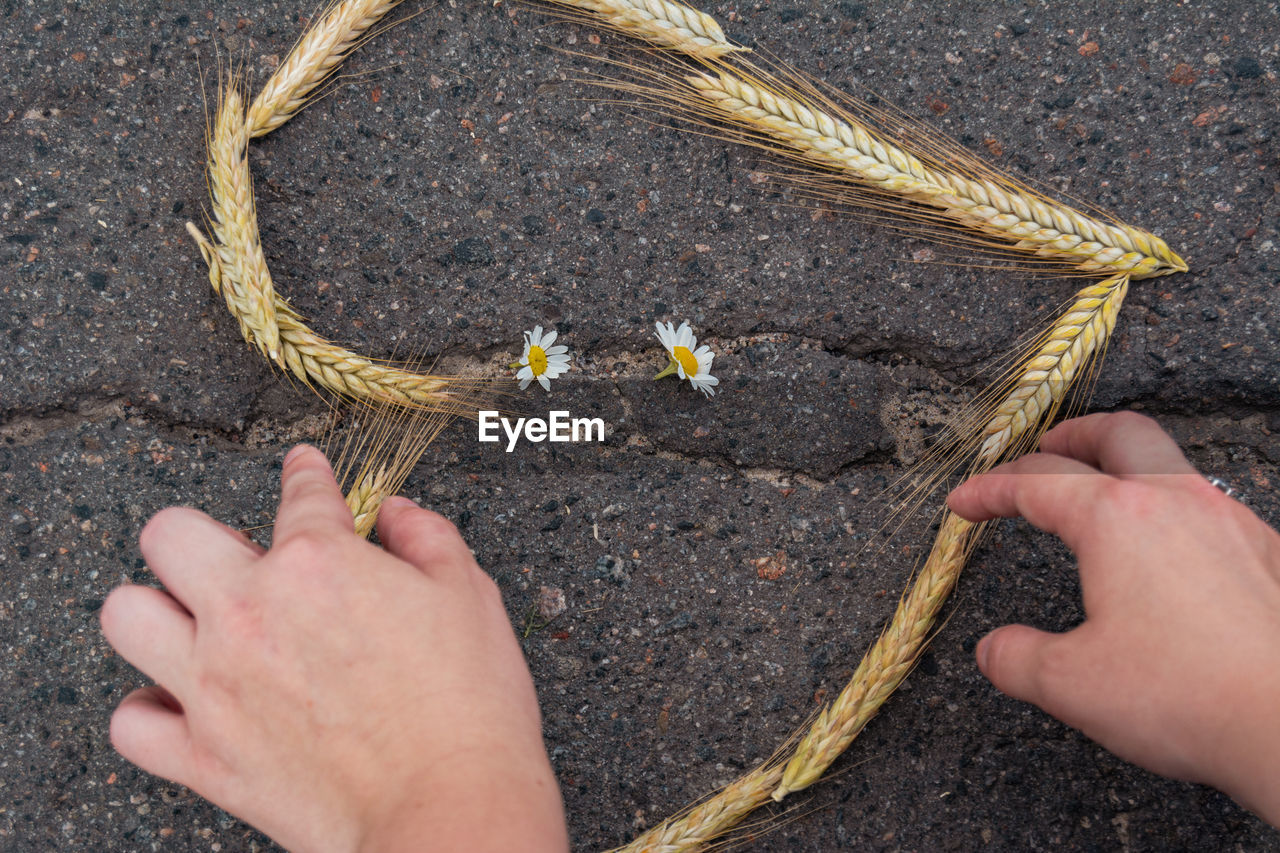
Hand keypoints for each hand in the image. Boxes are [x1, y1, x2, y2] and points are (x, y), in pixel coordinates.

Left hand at [101, 445, 568, 852]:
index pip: (300, 493)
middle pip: (169, 534)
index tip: (305, 472)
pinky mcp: (203, 756)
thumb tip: (398, 514)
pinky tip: (187, 700)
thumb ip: (426, 538)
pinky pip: (132, 722)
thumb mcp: (468, 595)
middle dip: (204, 533)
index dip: (306, 474)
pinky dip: (152, 708)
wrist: (449, 807)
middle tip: (241, 557)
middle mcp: (249, 612)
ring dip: (158, 609)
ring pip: (125, 616)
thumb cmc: (467, 707)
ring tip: (197, 622)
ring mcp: (215, 685)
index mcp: (318, 563)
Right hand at [948, 412, 1279, 825]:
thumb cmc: (1186, 696)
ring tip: (1105, 496)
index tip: (964, 503)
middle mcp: (1176, 501)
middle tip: (1043, 451)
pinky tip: (1171, 554)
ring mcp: (1231, 522)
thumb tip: (993, 650)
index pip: (1036, 482)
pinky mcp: (1269, 554)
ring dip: (1128, 467)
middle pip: (1117, 433)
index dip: (989, 490)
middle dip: (1071, 435)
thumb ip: (1018, 659)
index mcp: (1116, 518)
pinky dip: (1173, 510)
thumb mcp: (1072, 684)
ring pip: (1171, 463)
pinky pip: (1212, 507)